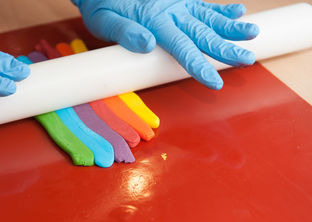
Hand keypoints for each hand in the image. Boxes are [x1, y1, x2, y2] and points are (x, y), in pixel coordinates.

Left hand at [72, 0, 258, 89]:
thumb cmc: (102, 7)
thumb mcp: (105, 21)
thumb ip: (125, 32)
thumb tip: (148, 44)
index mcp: (155, 21)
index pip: (182, 47)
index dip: (199, 65)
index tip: (215, 81)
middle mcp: (170, 11)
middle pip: (202, 33)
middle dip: (225, 48)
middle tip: (247, 59)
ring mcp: (176, 4)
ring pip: (208, 17)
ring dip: (230, 27)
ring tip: (252, 34)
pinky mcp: (178, 0)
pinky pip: (202, 5)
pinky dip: (220, 9)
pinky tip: (237, 10)